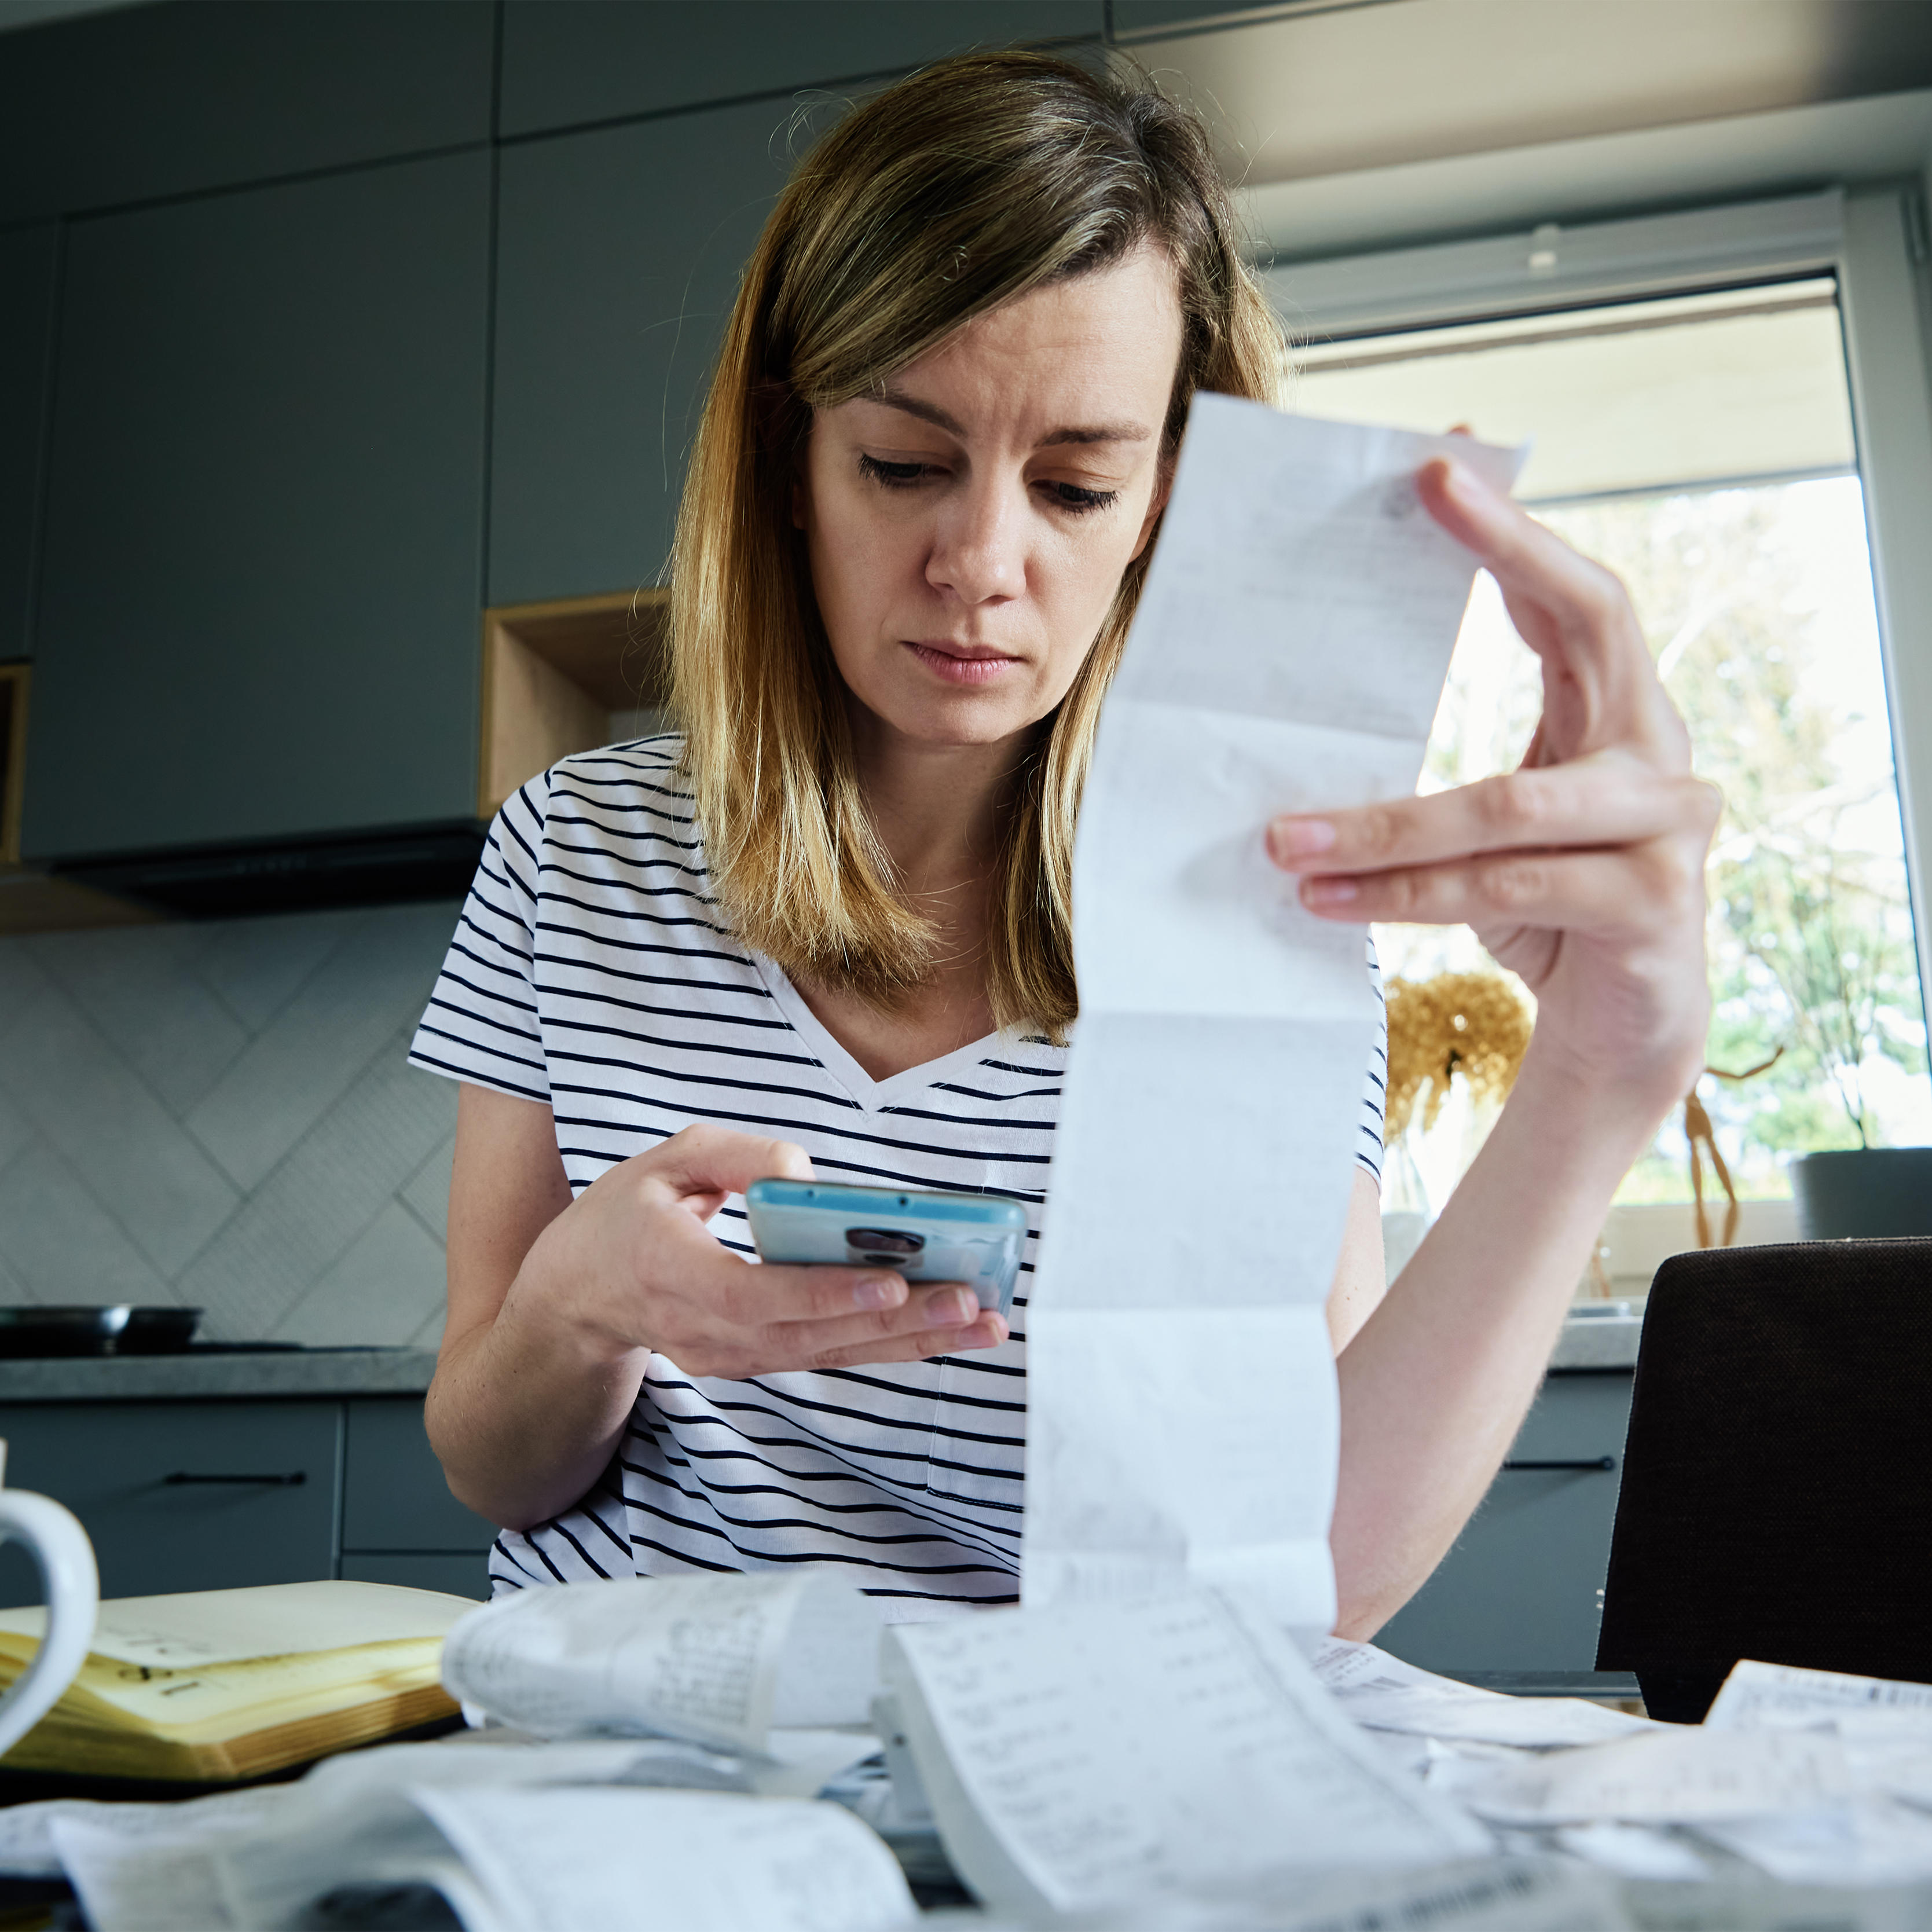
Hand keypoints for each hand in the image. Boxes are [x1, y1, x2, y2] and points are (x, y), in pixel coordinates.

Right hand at [506, 1124, 1005, 1377]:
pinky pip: (828, 1356)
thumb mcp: (666, 1160)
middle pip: (813, 1336)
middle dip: (899, 1324)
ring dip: (912, 1342)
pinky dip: (889, 1345)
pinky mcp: (755, 1362)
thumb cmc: (626, 1215)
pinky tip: (946, 1331)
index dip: (826, 1294)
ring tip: (984, 1324)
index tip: (891, 1283)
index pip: (758, 1297)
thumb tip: (805, 1176)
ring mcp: (731, 1358)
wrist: (579, 1294)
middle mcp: (705, 1332)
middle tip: (973, 1305)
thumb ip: (736, 1158)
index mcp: (674, 1274)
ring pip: (831, 1355)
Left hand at [1265, 455, 1720, 1121]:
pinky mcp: (1648, 906)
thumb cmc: (1544, 906)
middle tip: (1411, 515)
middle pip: (1592, 634)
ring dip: (1382, 825)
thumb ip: (1451, 756)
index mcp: (1620, 715)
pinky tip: (1327, 901)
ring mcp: (1669, 828)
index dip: (1516, 531)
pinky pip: (1506, 885)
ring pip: (1508, 804)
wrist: (1622, 1030)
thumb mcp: (1495, 820)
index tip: (1438, 470)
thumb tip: (1323, 708)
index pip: (1579, 598)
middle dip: (1503, 562)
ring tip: (1282, 839)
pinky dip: (1404, 895)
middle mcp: (1659, 754)